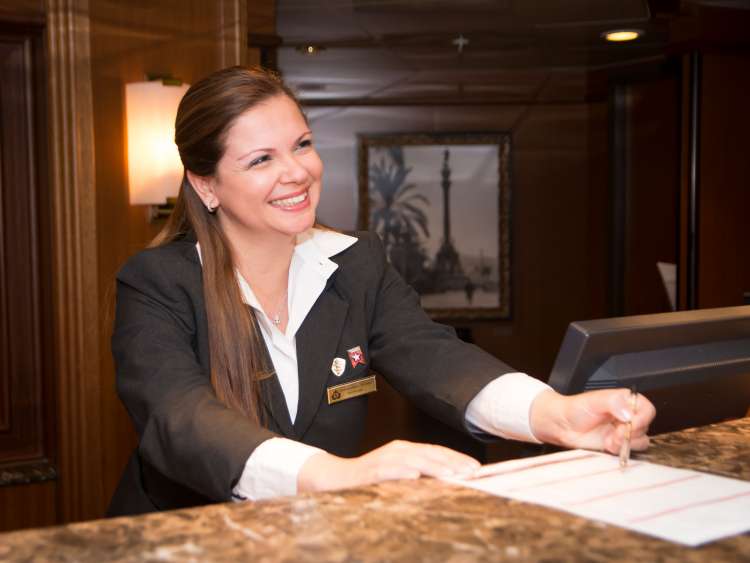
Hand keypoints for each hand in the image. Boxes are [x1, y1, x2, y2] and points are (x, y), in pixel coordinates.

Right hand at [297, 440, 479, 493]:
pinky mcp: (369, 472)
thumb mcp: (397, 474)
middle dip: (452, 462)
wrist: (333, 478)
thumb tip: (446, 480)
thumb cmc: (368, 478)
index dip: (456, 458)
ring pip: (413, 460)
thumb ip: (418, 473)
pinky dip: (401, 472)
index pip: (435, 451)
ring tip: (453, 474)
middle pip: (429, 454)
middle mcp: (396, 451)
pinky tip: (415, 476)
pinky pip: (387, 471)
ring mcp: (382, 460)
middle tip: (472, 472)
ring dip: (434, 466)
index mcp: (404, 450)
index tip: (476, 468)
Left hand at [529, 388, 655, 454]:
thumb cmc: (575, 409)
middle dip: (632, 432)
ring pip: (641, 441)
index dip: (643, 417)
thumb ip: (613, 403)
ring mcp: (623, 431)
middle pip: (645, 427)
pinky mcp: (617, 444)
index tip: (632, 422)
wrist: (562, 425)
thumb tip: (628, 413)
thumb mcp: (594, 400)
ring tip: (610, 440)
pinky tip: (607, 445)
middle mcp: (627, 416)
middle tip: (616, 432)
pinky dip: (620, 450)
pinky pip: (630, 451)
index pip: (646, 409)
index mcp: (624, 401)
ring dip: (627, 443)